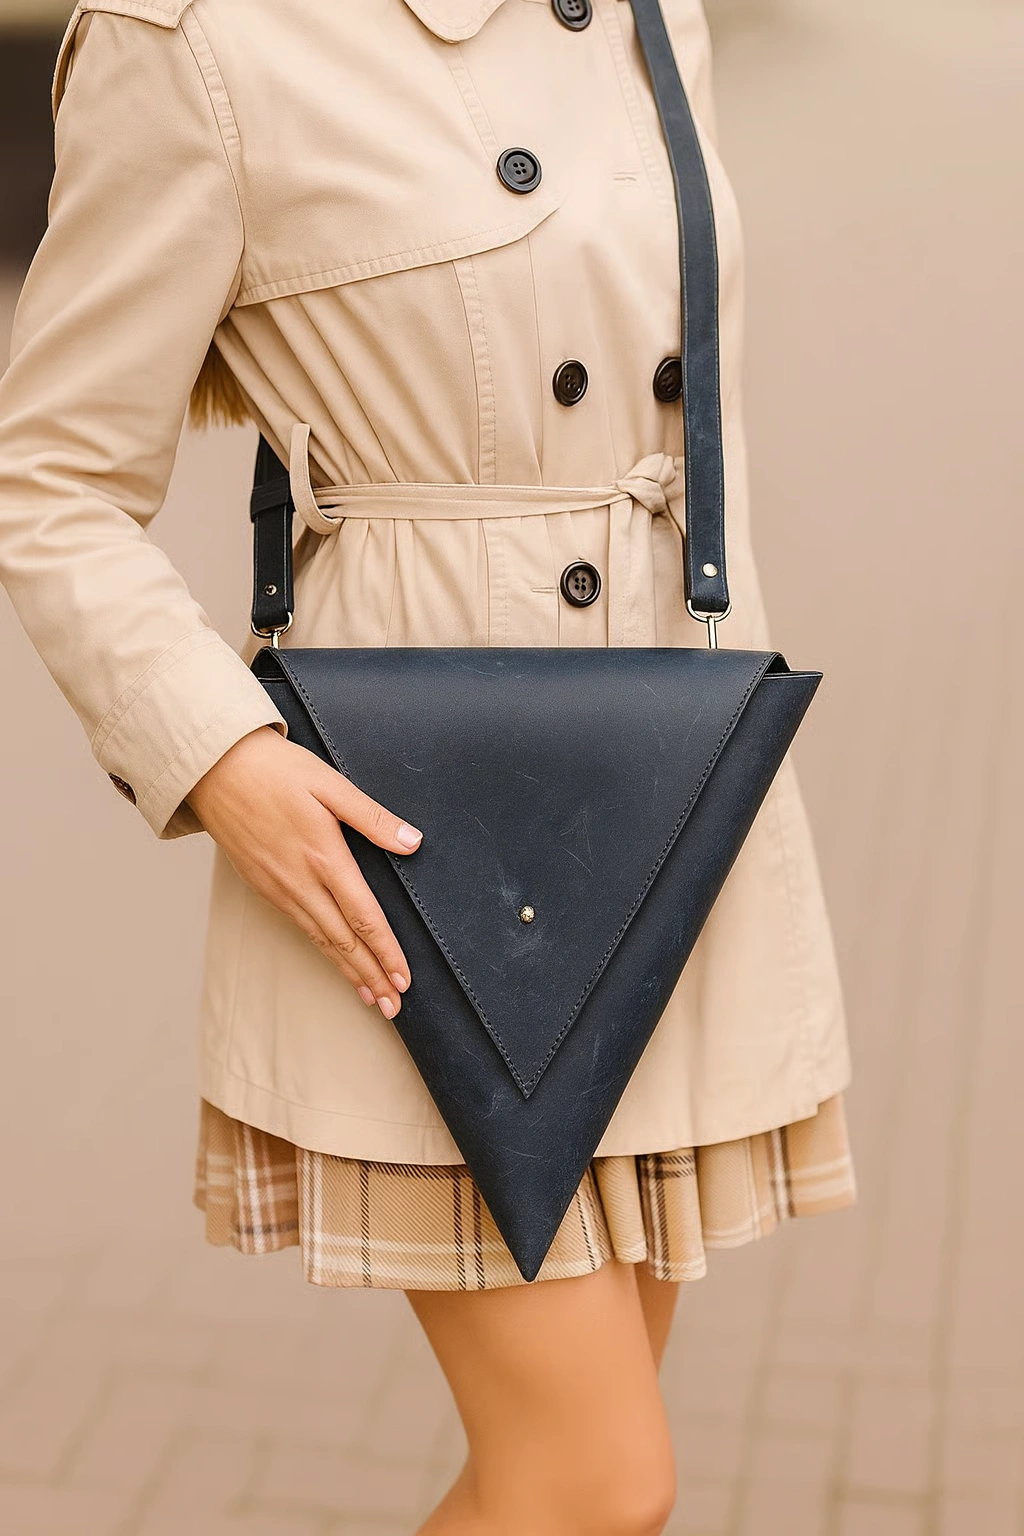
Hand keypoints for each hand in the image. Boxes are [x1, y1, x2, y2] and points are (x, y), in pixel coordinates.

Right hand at [186, 725, 421, 1018]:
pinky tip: (335, 960)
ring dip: (348, 972)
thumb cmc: (274, 769)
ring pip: (321, 941)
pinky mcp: (263, 886)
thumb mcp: (330, 783)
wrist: (213, 768)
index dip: (386, 952)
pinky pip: (300, 928)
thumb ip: (372, 817)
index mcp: (324, 856)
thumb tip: (413, 842)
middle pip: (344, 941)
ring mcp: (279, 888)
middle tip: (395, 1007)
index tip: (404, 979)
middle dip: (371, 976)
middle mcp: (301, 881)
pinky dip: (323, 951)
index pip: (364, 917)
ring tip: (371, 998)